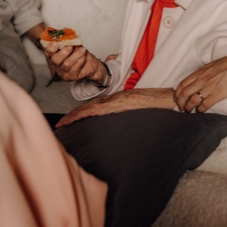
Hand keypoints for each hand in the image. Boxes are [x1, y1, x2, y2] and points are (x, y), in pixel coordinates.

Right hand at [44, 42, 106, 82]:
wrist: (90, 64)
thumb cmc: (79, 52)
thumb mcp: (74, 43)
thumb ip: (69, 37)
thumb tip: (66, 29)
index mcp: (54, 55)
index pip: (48, 52)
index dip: (50, 47)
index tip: (56, 42)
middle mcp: (56, 64)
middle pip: (55, 60)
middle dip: (64, 51)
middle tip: (72, 45)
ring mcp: (63, 72)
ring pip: (66, 64)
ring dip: (76, 55)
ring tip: (83, 49)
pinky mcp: (71, 76)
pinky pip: (74, 69)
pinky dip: (80, 61)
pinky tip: (83, 57)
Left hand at [54, 89, 174, 127]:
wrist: (166, 98)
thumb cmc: (155, 104)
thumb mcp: (136, 110)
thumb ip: (126, 114)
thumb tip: (120, 128)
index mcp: (115, 101)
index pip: (92, 107)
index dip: (79, 114)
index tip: (68, 121)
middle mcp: (111, 99)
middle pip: (86, 107)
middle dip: (72, 116)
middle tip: (60, 125)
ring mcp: (113, 101)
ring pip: (88, 108)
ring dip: (73, 116)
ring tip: (62, 124)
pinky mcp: (116, 103)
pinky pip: (96, 109)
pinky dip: (83, 114)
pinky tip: (74, 119)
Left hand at [175, 51, 226, 112]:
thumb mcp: (211, 66)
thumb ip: (202, 74)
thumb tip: (196, 80)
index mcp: (199, 73)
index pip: (182, 84)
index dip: (177, 93)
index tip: (177, 99)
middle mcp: (202, 80)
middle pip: (184, 94)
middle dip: (180, 103)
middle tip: (181, 108)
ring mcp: (209, 88)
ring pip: (192, 100)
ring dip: (188, 108)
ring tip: (188, 112)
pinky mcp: (218, 94)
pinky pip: (205, 105)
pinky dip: (200, 110)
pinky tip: (200, 112)